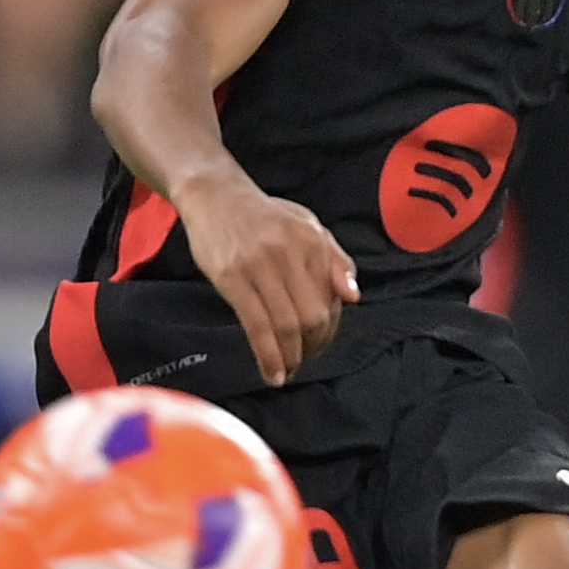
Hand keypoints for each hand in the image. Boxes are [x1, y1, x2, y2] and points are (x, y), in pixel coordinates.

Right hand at [176, 174, 356, 386]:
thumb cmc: (263, 216)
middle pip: (313, 316)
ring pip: (286, 325)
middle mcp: (290, 252)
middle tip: (305, 360)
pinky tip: (271, 372)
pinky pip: (256, 325)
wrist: (215, 195)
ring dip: (290, 357)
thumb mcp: (307, 226)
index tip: (320, 344)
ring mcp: (260, 264)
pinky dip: (267, 355)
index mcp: (313, 241)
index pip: (331, 299)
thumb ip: (334, 260)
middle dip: (313, 348)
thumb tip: (353, 296)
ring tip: (288, 372)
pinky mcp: (232, 277)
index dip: (330, 330)